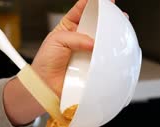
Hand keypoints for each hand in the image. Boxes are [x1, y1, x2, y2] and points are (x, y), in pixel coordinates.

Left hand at [3, 0, 124, 125]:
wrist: (45, 85)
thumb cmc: (45, 63)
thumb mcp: (57, 40)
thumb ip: (76, 37)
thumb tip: (93, 42)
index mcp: (68, 28)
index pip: (81, 10)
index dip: (92, 2)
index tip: (104, 0)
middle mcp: (79, 39)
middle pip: (95, 23)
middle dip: (106, 17)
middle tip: (113, 13)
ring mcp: (87, 52)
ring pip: (101, 39)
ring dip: (108, 35)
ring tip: (113, 30)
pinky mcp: (92, 65)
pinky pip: (102, 57)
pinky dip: (107, 53)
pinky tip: (108, 50)